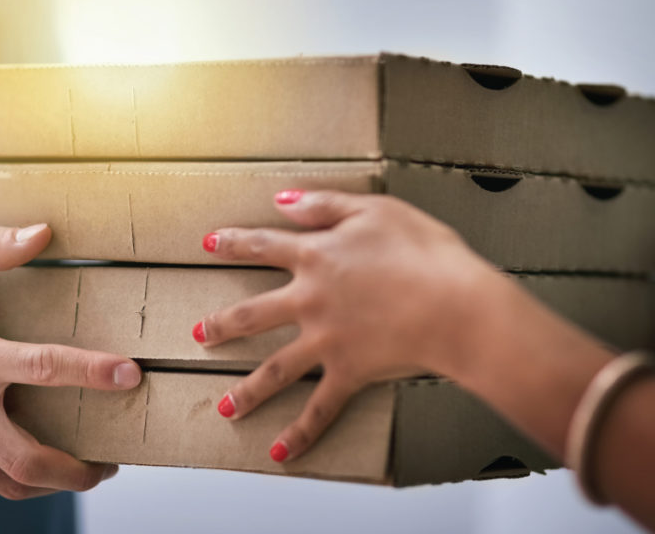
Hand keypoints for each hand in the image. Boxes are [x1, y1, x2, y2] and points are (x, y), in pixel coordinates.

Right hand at [0, 224, 141, 497]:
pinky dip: (6, 475)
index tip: (131, 375)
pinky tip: (20, 458)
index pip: (43, 367)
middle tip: (108, 464)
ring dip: (49, 482)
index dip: (93, 373)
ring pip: (7, 484)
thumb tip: (44, 231)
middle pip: (31, 461)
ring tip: (76, 470)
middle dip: (79, 471)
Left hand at [195, 189, 513, 461]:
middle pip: (252, 315)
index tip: (209, 244)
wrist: (455, 304)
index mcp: (316, 257)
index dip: (234, 242)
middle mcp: (310, 301)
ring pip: (274, 370)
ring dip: (246, 391)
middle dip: (221, 325)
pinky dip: (300, 434)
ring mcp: (325, 341)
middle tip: (198, 335)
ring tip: (225, 408)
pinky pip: (319, 410)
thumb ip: (324, 204)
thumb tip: (283, 201)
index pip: (263, 246)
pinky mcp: (349, 373)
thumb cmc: (425, 253)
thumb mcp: (375, 209)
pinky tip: (280, 453)